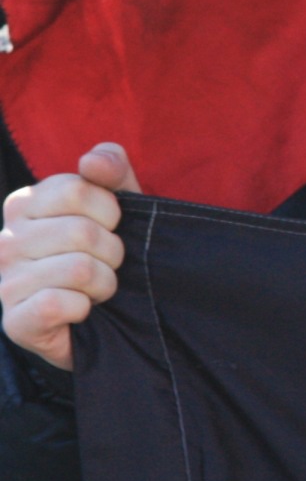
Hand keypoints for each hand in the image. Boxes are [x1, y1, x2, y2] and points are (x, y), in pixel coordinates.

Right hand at [0, 144, 134, 370]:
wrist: (102, 319)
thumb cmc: (105, 253)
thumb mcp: (119, 206)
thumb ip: (112, 171)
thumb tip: (92, 160)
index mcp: (24, 204)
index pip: (77, 189)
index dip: (110, 211)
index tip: (110, 228)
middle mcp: (5, 240)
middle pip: (82, 231)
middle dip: (113, 252)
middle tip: (106, 265)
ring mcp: (4, 282)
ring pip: (79, 269)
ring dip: (104, 283)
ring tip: (95, 288)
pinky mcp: (14, 321)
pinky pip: (61, 303)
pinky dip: (85, 307)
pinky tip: (80, 310)